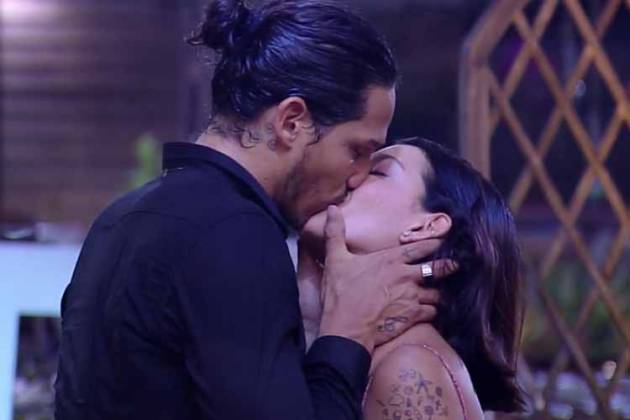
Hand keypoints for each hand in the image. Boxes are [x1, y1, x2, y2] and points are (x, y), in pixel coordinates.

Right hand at [317, 206, 455, 352]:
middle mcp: (406, 275)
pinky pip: (432, 312)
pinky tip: (430, 312)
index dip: (433, 244)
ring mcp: (412, 296)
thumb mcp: (334, 258)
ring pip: (436, 293)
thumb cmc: (340, 292)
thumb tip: (331, 208)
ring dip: (438, 294)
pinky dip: (432, 312)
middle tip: (455, 266)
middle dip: (448, 266)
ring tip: (440, 294)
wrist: (346, 326)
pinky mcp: (413, 316)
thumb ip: (335, 232)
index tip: (442, 242)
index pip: (419, 247)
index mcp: (390, 259)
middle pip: (436, 268)